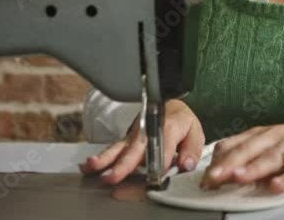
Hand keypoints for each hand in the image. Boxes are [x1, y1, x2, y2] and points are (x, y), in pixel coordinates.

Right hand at [78, 99, 204, 184]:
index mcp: (169, 126)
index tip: (155, 178)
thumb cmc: (182, 121)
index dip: (159, 163)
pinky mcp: (127, 139)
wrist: (170, 106)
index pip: (162, 147)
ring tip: (92, 167)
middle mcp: (148, 129)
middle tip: (112, 176)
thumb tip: (186, 164)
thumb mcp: (195, 131)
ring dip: (105, 158)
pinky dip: (100, 157)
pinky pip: (113, 148)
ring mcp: (135, 134)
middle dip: (123, 163)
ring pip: (119, 147)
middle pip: (135, 148)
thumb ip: (192, 149)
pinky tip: (88, 165)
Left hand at [199, 112, 283, 193]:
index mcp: (259, 135)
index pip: (233, 145)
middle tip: (212, 178)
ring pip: (269, 158)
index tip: (203, 176)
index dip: (217, 161)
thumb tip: (220, 169)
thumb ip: (246, 153)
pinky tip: (276, 186)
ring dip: (253, 168)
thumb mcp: (267, 141)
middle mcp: (272, 139)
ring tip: (238, 177)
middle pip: (247, 151)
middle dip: (228, 165)